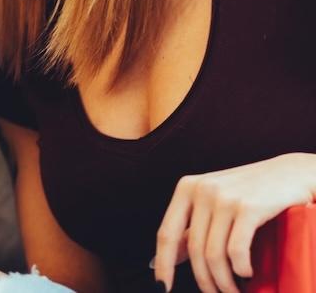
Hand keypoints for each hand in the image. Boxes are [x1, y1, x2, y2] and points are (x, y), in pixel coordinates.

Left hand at [154, 153, 315, 291]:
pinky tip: (246, 272)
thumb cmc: (252, 191)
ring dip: (223, 281)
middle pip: (193, 249)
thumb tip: (169, 258)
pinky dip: (240, 268)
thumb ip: (192, 227)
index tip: (161, 286)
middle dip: (203, 280)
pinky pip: (236, 250)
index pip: (166, 233)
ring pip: (213, 254)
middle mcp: (202, 190)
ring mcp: (224, 198)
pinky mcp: (248, 207)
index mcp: (187, 188)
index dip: (162, 264)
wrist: (292, 173)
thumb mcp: (215, 202)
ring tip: (232, 290)